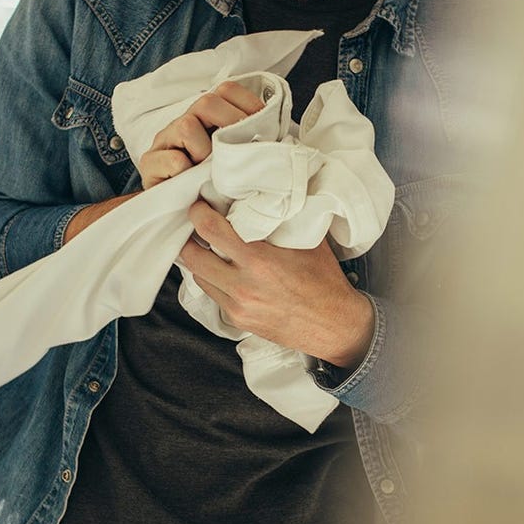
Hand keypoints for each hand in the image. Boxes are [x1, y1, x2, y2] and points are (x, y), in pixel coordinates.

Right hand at [138, 81, 264, 188]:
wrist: (185, 216)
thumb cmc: (215, 187)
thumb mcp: (236, 159)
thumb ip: (249, 140)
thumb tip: (274, 128)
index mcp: (206, 116)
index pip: (226, 90)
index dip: (248, 105)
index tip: (262, 130)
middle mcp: (184, 122)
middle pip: (206, 101)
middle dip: (229, 124)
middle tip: (237, 152)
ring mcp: (164, 140)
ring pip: (186, 126)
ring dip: (205, 152)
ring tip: (209, 172)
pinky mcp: (150, 163)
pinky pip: (173, 159)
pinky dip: (188, 172)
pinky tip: (192, 184)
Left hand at [180, 200, 375, 368]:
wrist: (335, 326)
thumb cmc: (324, 281)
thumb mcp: (308, 243)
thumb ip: (282, 221)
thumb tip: (264, 197)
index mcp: (259, 261)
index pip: (211, 230)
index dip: (199, 214)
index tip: (200, 207)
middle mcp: (243, 285)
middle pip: (193, 257)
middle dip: (189, 238)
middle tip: (195, 227)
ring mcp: (238, 305)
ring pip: (199, 277)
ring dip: (198, 260)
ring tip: (205, 247)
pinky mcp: (238, 320)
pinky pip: (213, 295)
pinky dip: (213, 280)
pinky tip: (222, 270)